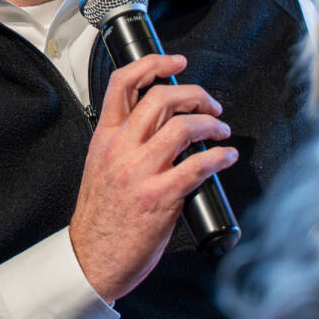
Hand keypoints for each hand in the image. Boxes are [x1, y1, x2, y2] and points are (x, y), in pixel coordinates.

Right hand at [68, 52, 236, 303]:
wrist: (92, 257)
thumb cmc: (101, 217)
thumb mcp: (101, 166)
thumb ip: (124, 142)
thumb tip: (161, 125)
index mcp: (105, 138)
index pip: (122, 84)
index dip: (153, 63)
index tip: (176, 62)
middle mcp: (121, 149)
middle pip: (162, 99)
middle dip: (195, 94)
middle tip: (211, 105)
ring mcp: (140, 172)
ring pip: (183, 127)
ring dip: (212, 125)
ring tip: (221, 132)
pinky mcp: (160, 197)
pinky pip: (199, 166)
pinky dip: (220, 157)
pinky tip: (227, 158)